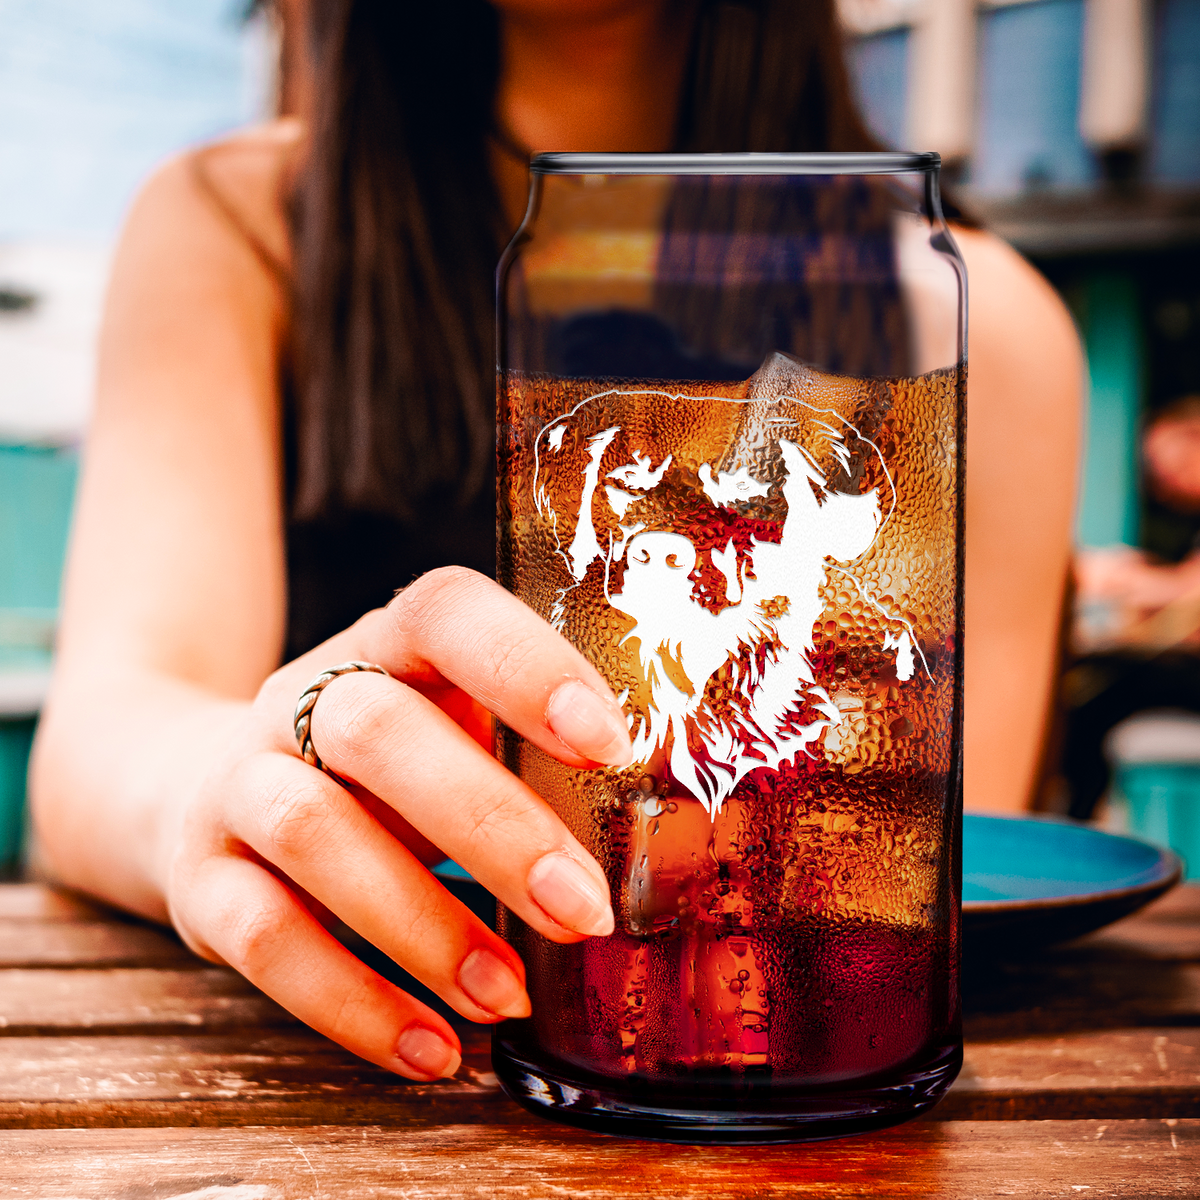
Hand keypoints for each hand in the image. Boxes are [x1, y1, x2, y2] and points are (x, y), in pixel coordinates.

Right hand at [163, 567, 631, 1079]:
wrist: (199, 787)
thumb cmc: (379, 767)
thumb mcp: (446, 732)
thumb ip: (527, 762)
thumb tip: (654, 842)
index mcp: (387, 646)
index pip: (446, 614)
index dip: (525, 665)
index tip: (609, 743)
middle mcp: (301, 699)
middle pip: (378, 732)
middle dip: (491, 826)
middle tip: (581, 911)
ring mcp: (239, 783)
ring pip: (314, 831)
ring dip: (422, 925)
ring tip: (505, 995)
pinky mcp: (199, 878)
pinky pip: (263, 938)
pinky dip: (352, 1003)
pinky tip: (432, 1049)